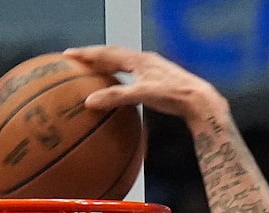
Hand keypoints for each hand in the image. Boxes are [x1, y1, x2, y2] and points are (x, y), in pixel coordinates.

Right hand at [63, 44, 223, 124]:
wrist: (199, 100)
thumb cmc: (173, 95)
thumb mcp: (142, 95)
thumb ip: (117, 98)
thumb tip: (90, 102)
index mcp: (138, 59)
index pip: (106, 53)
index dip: (86, 54)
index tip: (68, 55)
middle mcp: (144, 60)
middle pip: (113, 55)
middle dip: (94, 57)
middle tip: (77, 60)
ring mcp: (151, 69)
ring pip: (123, 64)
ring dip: (107, 66)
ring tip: (95, 72)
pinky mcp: (158, 80)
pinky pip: (132, 76)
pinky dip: (120, 80)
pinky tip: (120, 90)